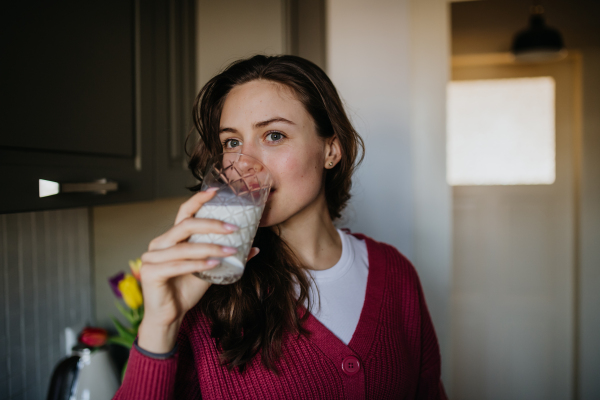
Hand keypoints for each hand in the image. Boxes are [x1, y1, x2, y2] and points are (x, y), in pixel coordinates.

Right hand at [137, 189, 259, 352]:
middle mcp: (159, 243)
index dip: (198, 200)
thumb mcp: (210, 269)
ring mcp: (151, 257)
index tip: (217, 192)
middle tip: (234, 228)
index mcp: (171, 238)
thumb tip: (254, 248)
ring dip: (210, 248)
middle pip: (185, 225)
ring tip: (230, 250)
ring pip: (184, 246)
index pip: (184, 212)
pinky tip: (214, 264)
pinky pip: (177, 265)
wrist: (170, 316)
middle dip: (212, 224)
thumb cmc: (186, 289)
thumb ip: (225, 256)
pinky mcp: (150, 273)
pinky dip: (197, 264)